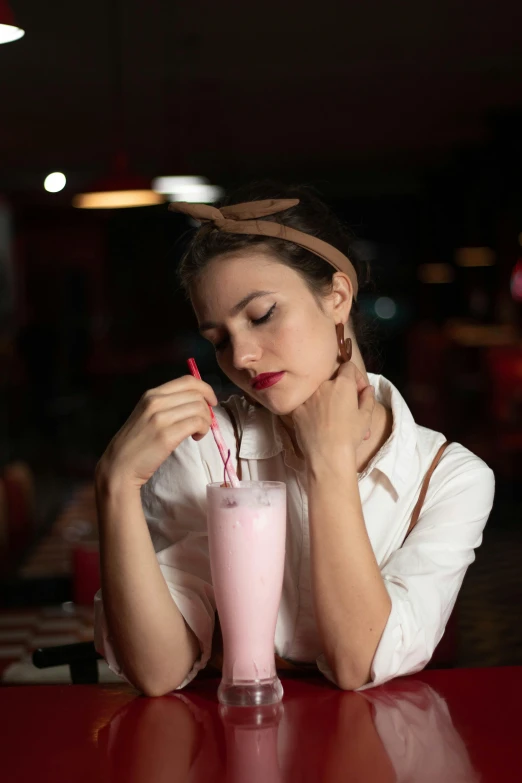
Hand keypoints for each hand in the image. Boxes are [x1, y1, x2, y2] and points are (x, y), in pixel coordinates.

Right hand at [96, 375, 217, 489]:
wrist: (120, 465)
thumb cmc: (136, 442)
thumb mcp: (147, 414)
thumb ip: (167, 404)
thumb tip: (196, 401)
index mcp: (151, 394)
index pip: (188, 381)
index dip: (205, 389)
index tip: (211, 402)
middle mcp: (156, 401)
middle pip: (197, 394)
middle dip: (207, 408)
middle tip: (203, 423)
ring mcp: (161, 417)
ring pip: (200, 408)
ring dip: (206, 421)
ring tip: (198, 432)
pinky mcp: (167, 435)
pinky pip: (197, 423)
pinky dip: (203, 429)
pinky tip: (196, 437)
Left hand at [291, 361, 374, 464]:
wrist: (328, 455)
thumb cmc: (350, 435)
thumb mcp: (366, 417)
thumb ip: (368, 398)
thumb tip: (367, 389)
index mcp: (342, 384)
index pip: (348, 367)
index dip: (356, 377)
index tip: (359, 391)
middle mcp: (323, 385)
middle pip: (333, 380)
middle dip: (342, 390)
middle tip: (348, 407)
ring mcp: (307, 397)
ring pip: (319, 393)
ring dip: (327, 400)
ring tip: (334, 419)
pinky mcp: (296, 410)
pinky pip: (306, 405)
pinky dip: (312, 410)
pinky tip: (319, 424)